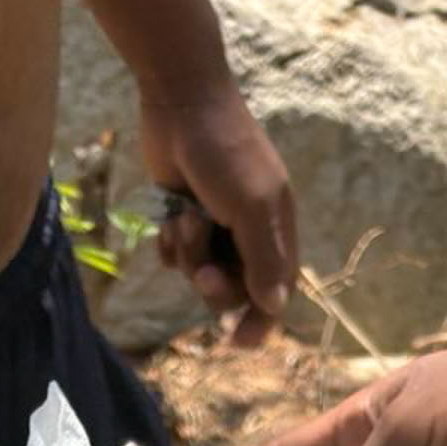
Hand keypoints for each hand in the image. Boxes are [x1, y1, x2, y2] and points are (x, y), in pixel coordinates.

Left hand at [141, 75, 296, 346]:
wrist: (180, 102)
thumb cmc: (223, 152)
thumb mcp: (251, 207)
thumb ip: (264, 259)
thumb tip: (276, 306)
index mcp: (275, 230)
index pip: (276, 292)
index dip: (261, 321)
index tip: (239, 343)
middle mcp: (247, 233)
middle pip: (234, 292)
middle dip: (214, 286)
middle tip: (203, 270)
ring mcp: (215, 227)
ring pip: (200, 275)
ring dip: (189, 255)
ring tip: (185, 219)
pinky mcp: (183, 219)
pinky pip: (176, 259)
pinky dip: (171, 245)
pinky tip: (170, 218)